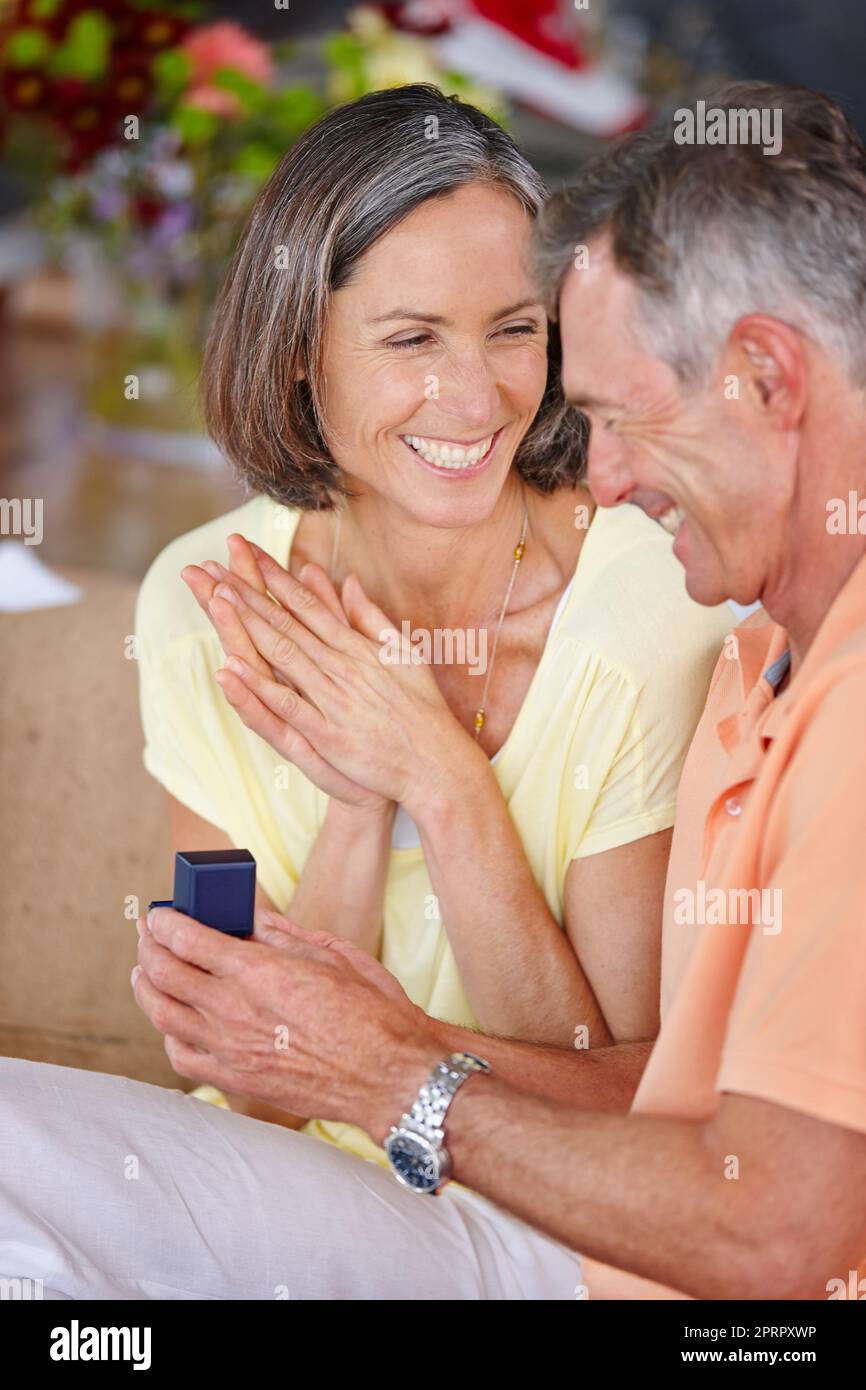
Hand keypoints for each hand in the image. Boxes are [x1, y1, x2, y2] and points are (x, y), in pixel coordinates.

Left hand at [132, 907, 442, 1138]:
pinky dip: (168, 1033)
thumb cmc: (370, 1012)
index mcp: (257, 971)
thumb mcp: (331, 954)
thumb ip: (282, 934)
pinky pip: (181, 1056)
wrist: (388, 1075)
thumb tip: (251, 916)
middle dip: (149, 946)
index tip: (159, 913)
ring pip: (162, 1014)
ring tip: (146, 972)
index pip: (187, 939)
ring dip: (146, 986)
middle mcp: (233, 1010)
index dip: (165, 921)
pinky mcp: (235, 1080)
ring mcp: (229, 1049)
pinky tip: (174, 1020)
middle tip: (148, 934)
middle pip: (164, 972)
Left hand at [193, 543, 486, 819]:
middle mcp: (341, 666)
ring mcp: (333, 699)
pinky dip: (258, 687)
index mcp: (356, 647)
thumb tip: (349, 580)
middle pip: (286, 623)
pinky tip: (231, 668)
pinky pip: (286, 706)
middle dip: (247, 593)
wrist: (436, 763)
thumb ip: (370, 616)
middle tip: (213, 568)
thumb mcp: (402, 651)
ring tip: (216, 598)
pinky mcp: (328, 734)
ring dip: (247, 626)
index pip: (307, 604)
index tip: (247, 554)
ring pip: (282, 655)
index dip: (274, 578)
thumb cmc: (422, 710)